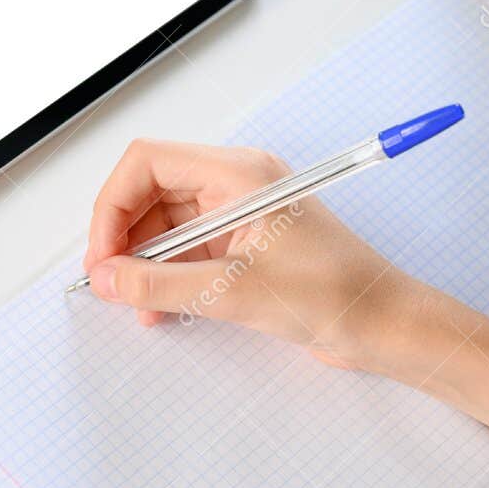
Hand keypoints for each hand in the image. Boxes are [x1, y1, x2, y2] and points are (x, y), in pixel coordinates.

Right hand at [81, 140, 424, 369]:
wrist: (385, 325)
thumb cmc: (334, 295)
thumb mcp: (235, 292)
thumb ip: (162, 284)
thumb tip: (107, 278)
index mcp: (238, 173)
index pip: (148, 162)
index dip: (113, 205)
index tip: (103, 254)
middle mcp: (235, 183)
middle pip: (151, 192)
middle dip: (124, 237)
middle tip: (110, 283)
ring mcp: (239, 213)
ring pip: (165, 224)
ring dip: (144, 262)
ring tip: (137, 303)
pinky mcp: (244, 244)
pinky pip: (187, 249)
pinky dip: (167, 275)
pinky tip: (160, 306)